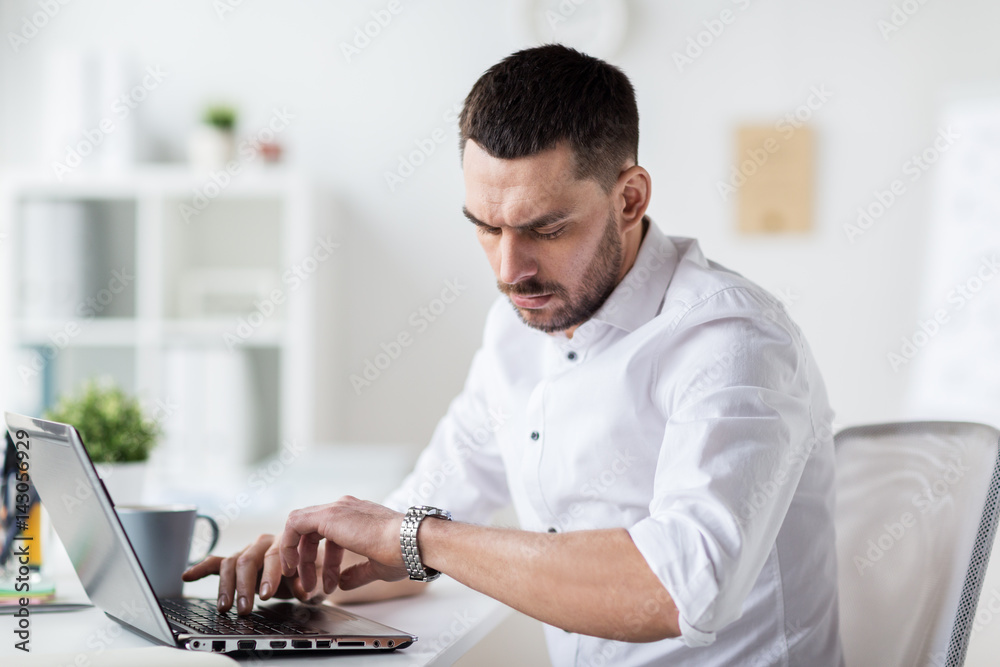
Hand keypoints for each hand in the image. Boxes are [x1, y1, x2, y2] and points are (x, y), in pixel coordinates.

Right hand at [182, 533, 323, 614]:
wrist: (309, 561)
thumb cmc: (311, 567)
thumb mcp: (314, 576)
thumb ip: (308, 582)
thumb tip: (302, 591)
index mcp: (285, 542)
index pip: (273, 555)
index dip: (270, 575)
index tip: (267, 595)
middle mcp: (264, 542)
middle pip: (247, 559)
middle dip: (244, 586)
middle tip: (244, 608)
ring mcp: (248, 550)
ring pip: (231, 562)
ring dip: (226, 586)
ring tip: (225, 607)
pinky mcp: (237, 560)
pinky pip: (217, 562)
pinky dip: (201, 568)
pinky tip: (187, 576)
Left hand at [278, 495, 406, 593]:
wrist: (411, 542)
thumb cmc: (402, 553)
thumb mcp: (375, 566)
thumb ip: (356, 572)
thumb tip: (343, 583)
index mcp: (358, 516)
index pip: (331, 535)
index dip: (327, 561)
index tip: (328, 583)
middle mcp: (346, 508)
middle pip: (312, 530)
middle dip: (308, 560)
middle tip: (310, 585)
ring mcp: (337, 509)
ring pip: (300, 525)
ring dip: (296, 554)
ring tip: (301, 581)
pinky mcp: (329, 516)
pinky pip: (295, 524)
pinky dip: (288, 544)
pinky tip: (293, 566)